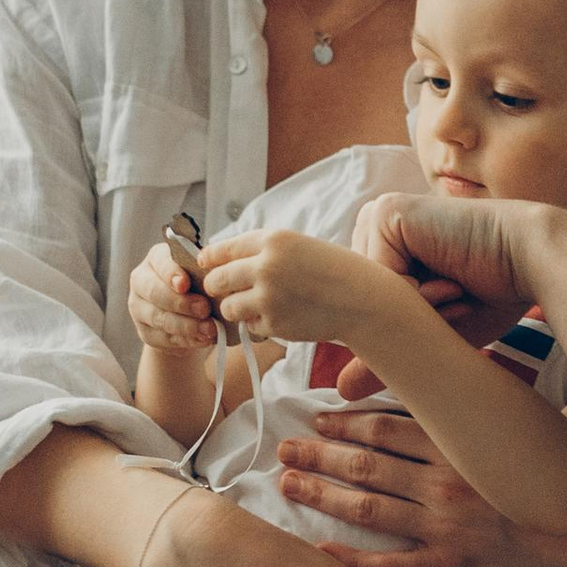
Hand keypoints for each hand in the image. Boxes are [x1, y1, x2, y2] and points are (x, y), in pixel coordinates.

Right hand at [127, 244, 219, 351]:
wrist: (190, 314)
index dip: (171, 273)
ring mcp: (139, 307)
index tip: (185, 284)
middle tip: (205, 309)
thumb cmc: (199, 285)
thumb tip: (219, 281)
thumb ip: (206, 274)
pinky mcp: (145, 332)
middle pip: (154, 292)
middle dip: (181, 302)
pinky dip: (185, 340)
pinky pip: (162, 338)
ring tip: (209, 329)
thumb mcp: (203, 274)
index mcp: (157, 258)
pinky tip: (202, 339)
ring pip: (158, 317)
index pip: (160, 262)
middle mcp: (142, 280)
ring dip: (186, 325)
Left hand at [199, 224, 383, 353]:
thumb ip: (264, 251)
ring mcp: (268, 297)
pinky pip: (251, 326)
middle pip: (216, 280)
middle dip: (217, 287)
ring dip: (236, 309)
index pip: (223, 249)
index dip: (209, 259)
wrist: (362, 300)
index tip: (204, 265)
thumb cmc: (333, 270)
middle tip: (224, 292)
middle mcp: (266, 266)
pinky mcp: (274, 323)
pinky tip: (280, 317)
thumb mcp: (298, 246)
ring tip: (255, 306)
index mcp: (273, 240)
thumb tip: (223, 262)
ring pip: (228, 307)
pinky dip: (259, 324)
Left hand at [276, 405, 566, 566]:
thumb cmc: (535, 478)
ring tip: (288, 483)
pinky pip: (389, 565)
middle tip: (284, 448)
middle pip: (365, 465)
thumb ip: (464, 409)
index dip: (345, 422)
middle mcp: (445, 485)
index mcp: (456, 447)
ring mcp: (443, 528)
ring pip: (366, 508)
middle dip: (318, 454)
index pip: (386, 428)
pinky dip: (351, 558)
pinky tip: (318, 548)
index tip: (316, 418)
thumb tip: (424, 372)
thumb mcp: (507, 430)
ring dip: (321, 494)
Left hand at [351, 191, 538, 352]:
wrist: (534, 262)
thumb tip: (340, 390)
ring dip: (415, 308)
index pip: (367, 302)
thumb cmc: (493, 295)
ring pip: (370, 292)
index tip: (454, 306)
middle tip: (458, 298)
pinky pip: (381, 277)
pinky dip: (417, 294)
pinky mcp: (389, 212)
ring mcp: (379, 213)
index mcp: (385, 243)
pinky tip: (451, 281)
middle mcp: (377, 223)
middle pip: (364, 298)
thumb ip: (388, 353)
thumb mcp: (432, 331)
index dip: (408, 323)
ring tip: (456, 290)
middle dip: (409, 316)